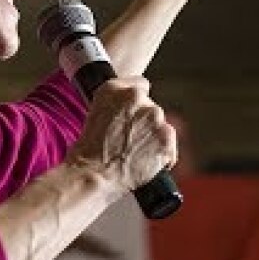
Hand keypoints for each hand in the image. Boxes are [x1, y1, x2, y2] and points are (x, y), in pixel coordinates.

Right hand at [68, 77, 176, 193]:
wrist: (94, 173)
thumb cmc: (89, 148)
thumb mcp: (94, 110)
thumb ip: (116, 98)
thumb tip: (134, 99)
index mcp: (119, 89)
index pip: (141, 86)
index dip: (135, 104)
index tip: (130, 116)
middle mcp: (140, 100)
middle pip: (152, 109)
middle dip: (144, 123)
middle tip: (128, 140)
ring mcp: (157, 120)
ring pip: (161, 128)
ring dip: (153, 139)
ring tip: (135, 153)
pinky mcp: (167, 140)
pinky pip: (169, 149)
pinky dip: (161, 157)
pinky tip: (144, 163)